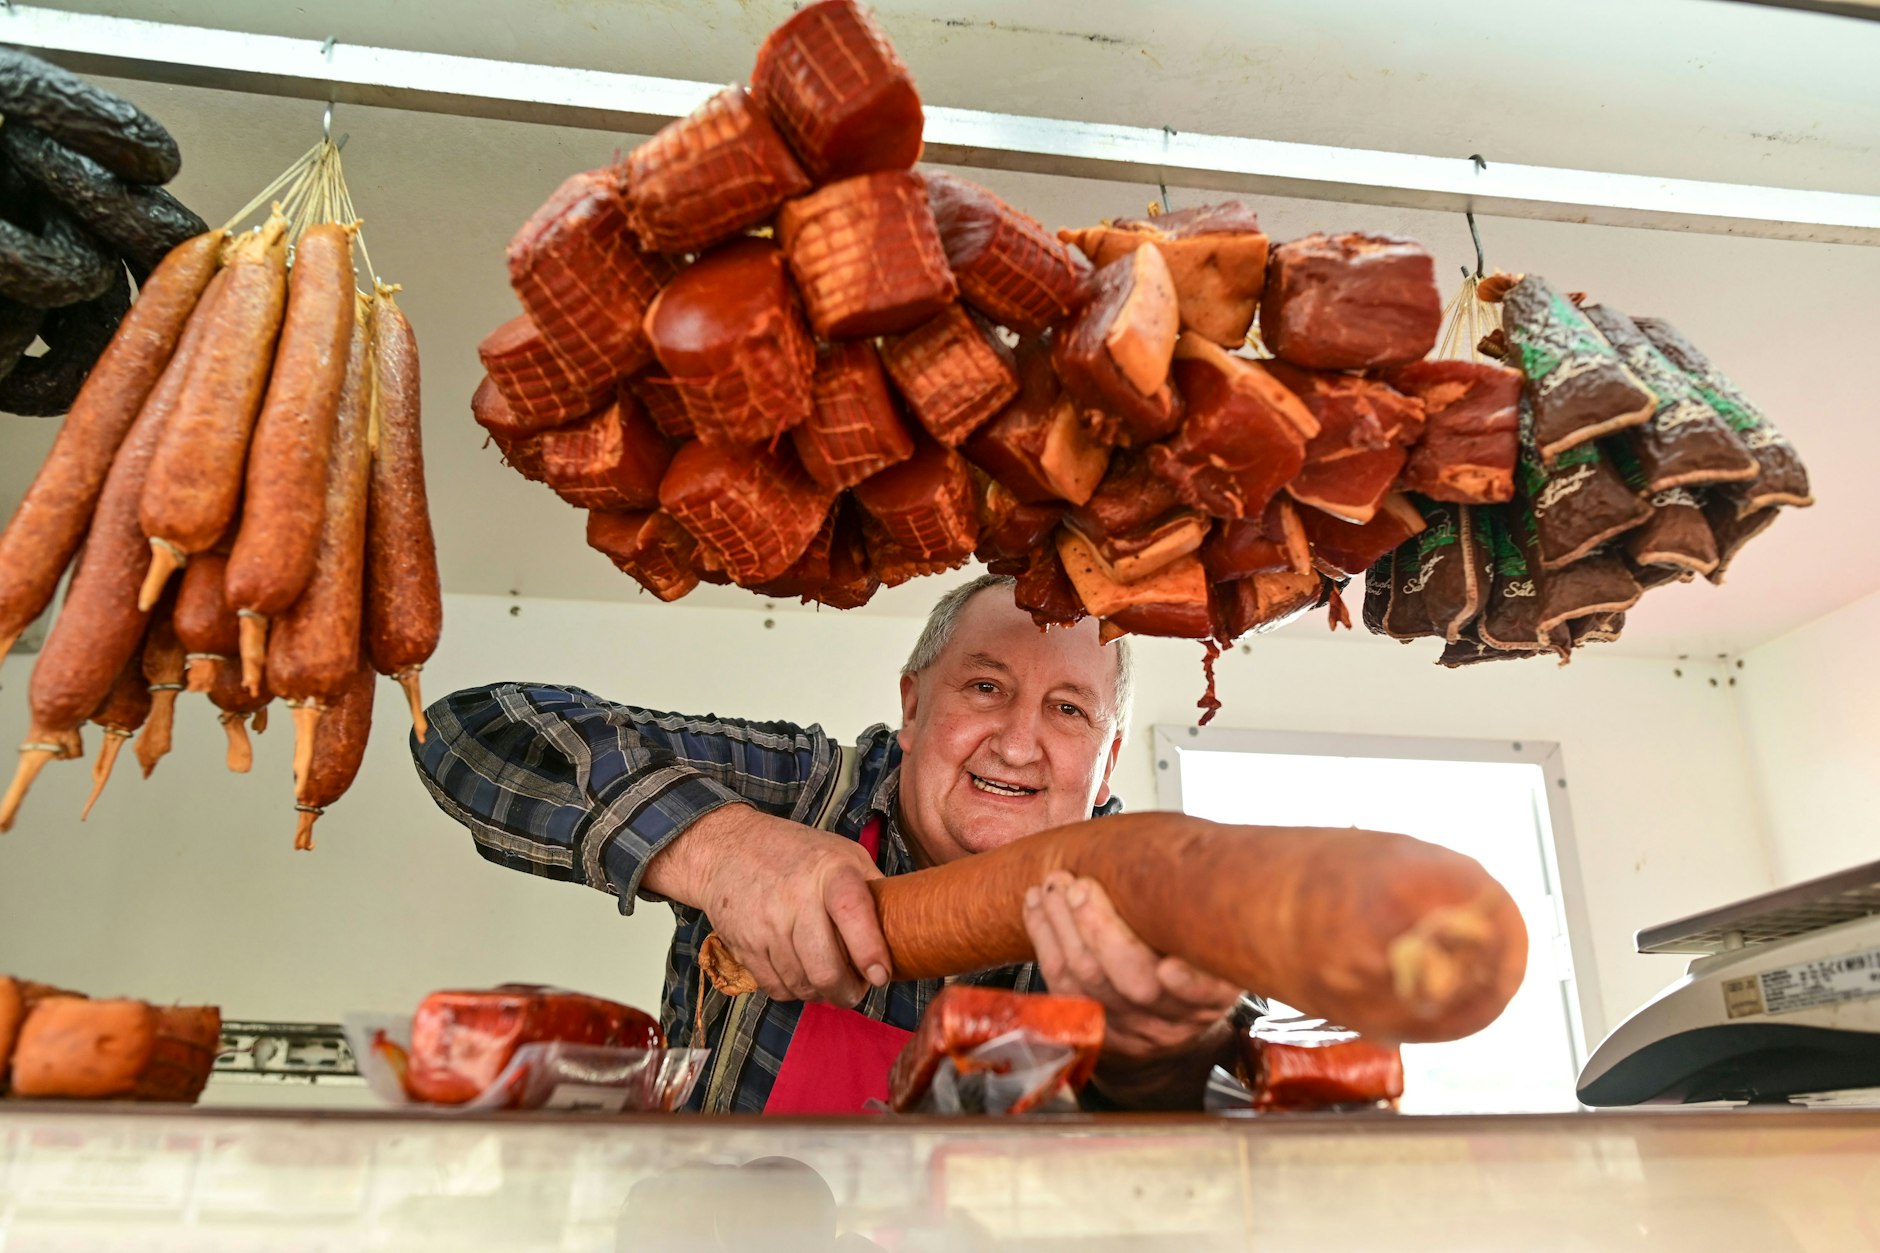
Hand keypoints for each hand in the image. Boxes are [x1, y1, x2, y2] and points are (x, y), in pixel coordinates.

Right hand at [647, 804, 890, 1006]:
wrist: (727, 848)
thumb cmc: (796, 853)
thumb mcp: (842, 855)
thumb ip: (871, 889)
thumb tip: (907, 927)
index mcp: (830, 872)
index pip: (852, 913)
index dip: (869, 951)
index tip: (881, 976)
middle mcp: (796, 898)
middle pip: (825, 967)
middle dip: (848, 992)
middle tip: (857, 991)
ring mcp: (766, 924)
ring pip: (802, 984)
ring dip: (822, 994)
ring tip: (830, 983)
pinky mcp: (744, 945)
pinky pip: (776, 988)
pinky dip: (794, 992)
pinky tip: (802, 976)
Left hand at [1023, 870, 1240, 1084]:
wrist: (1170, 1011)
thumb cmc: (1193, 954)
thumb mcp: (1217, 938)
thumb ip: (1203, 909)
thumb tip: (1195, 857)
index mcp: (1213, 993)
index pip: (1204, 994)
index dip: (1188, 985)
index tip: (1170, 968)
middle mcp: (1172, 1018)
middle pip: (1134, 984)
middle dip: (1100, 930)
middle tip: (1081, 887)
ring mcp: (1128, 1026)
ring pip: (1088, 983)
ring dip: (1062, 927)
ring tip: (1054, 885)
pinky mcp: (1090, 1024)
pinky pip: (1059, 985)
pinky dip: (1043, 938)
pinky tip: (1037, 904)